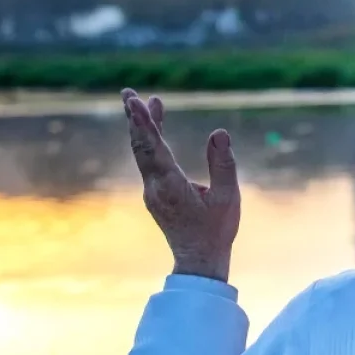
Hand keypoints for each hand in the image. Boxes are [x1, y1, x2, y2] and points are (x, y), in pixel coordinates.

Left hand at [121, 88, 240, 281]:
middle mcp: (154, 187)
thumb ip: (223, 164)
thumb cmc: (216, 230)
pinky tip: (156, 131)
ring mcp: (152, 192)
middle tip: (127, 93)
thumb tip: (219, 132)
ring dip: (141, 128)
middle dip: (133, 118)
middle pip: (140, 146)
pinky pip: (148, 162)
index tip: (134, 102)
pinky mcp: (155, 195)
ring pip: (141, 153)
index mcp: (170, 185)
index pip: (153, 147)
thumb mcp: (227, 197)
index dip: (143, 122)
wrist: (199, 261)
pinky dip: (149, 142)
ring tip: (142, 102)